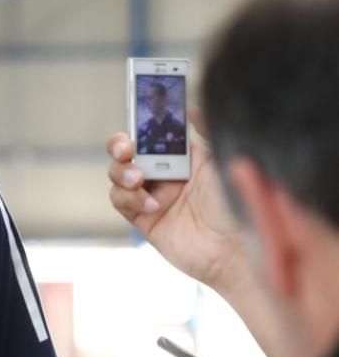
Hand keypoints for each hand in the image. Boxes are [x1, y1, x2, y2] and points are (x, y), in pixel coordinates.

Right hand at [106, 126, 244, 289]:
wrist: (237, 249)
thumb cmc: (238, 204)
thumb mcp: (223, 160)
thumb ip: (207, 131)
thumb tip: (193, 107)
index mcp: (184, 157)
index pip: (153, 134)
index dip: (140, 124)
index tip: (136, 116)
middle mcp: (165, 175)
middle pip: (128, 152)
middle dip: (119, 145)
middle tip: (126, 148)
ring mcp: (153, 196)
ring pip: (118, 175)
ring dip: (122, 172)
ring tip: (138, 179)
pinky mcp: (144, 219)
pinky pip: (121, 201)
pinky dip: (129, 198)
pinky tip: (151, 204)